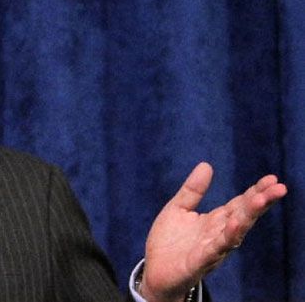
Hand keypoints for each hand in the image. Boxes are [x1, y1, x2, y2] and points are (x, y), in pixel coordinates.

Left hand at [140, 163, 286, 301]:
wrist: (155, 270)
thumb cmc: (169, 242)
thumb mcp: (178, 209)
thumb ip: (193, 190)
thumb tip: (207, 165)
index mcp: (216, 220)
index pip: (240, 203)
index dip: (255, 191)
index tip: (272, 178)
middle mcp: (219, 234)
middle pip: (244, 215)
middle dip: (260, 201)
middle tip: (279, 187)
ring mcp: (212, 248)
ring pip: (236, 231)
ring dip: (249, 216)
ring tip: (261, 200)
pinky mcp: (200, 261)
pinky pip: (216, 248)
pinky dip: (227, 237)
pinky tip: (236, 224)